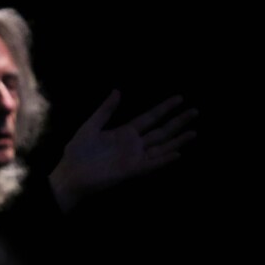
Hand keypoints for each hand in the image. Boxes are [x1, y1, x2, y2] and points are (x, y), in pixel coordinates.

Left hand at [48, 90, 196, 210]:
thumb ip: (105, 110)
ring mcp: (134, 158)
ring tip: (194, 132)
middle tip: (195, 111)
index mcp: (125, 132)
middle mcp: (134, 144)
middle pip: (161, 131)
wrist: (70, 174)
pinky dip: (164, 159)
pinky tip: (177, 153)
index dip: (164, 108)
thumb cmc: (78, 152)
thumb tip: (118, 90)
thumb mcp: (90, 126)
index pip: (150, 117)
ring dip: (177, 140)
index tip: (179, 98)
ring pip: (161, 147)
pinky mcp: (131, 171)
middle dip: (178, 121)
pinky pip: (151, 164)